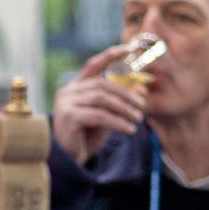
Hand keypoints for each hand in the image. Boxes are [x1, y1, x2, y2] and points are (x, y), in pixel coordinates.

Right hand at [52, 45, 145, 165]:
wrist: (69, 160)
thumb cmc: (86, 137)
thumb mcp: (106, 116)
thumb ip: (120, 102)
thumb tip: (142, 88)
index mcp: (76, 87)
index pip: (93, 65)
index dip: (111, 55)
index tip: (130, 49)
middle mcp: (68, 91)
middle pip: (102, 84)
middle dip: (126, 92)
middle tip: (142, 104)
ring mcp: (66, 103)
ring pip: (102, 98)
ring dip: (124, 108)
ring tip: (138, 118)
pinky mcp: (68, 116)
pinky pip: (99, 115)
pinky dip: (117, 121)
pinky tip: (129, 129)